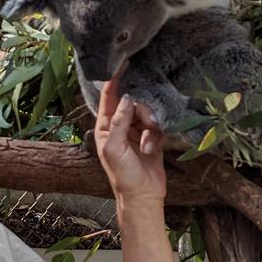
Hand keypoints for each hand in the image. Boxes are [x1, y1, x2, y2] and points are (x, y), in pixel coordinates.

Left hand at [94, 68, 165, 204]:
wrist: (142, 196)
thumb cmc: (123, 175)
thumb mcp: (114, 148)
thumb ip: (119, 122)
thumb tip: (126, 99)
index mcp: (104, 127)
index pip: (108, 98)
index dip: (114, 82)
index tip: (122, 65)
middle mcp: (119, 126)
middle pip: (132, 103)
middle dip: (141, 111)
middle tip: (147, 122)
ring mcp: (135, 131)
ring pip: (147, 113)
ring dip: (150, 128)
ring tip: (147, 145)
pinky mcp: (151, 138)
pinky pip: (156, 125)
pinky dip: (155, 136)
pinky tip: (152, 149)